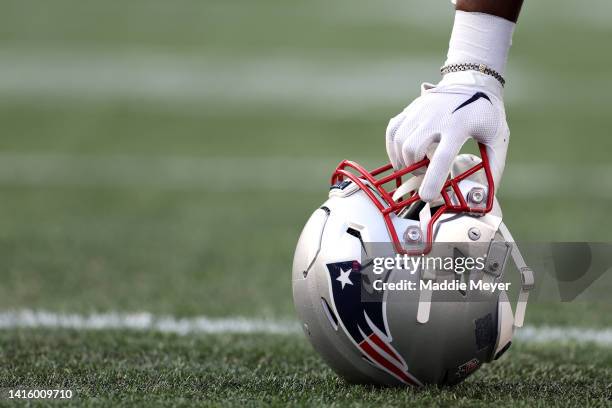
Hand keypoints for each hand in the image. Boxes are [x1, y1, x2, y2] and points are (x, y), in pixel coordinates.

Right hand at [385, 73, 508, 201]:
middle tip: (426, 174)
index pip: (441, 157)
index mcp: (459, 126)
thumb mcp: (498, 137)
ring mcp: (420, 112)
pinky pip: (392, 131)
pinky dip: (393, 148)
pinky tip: (403, 155)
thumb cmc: (486, 113)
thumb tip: (487, 195)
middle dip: (415, 169)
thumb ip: (494, 166)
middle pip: (412, 150)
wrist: (472, 80)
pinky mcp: (410, 109)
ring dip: (405, 160)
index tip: (426, 196)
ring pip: (400, 142)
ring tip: (417, 165)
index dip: (432, 179)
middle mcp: (436, 118)